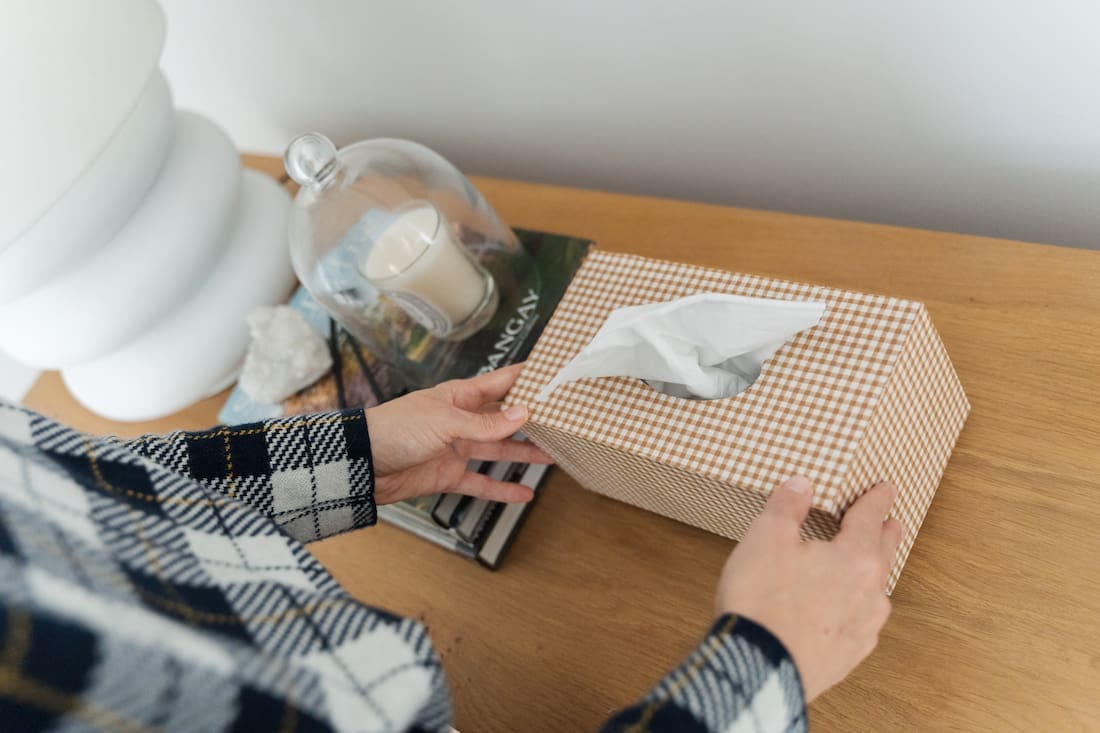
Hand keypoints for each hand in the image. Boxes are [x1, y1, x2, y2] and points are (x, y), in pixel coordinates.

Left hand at [365, 363, 550, 505]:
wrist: (361, 464)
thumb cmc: (395, 429)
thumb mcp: (445, 422)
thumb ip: (486, 423)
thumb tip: (523, 414)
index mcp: (460, 396)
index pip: (502, 383)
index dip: (528, 378)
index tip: (555, 374)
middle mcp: (462, 420)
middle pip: (506, 418)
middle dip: (534, 420)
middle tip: (565, 421)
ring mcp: (456, 448)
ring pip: (499, 449)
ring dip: (525, 453)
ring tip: (554, 456)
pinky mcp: (448, 475)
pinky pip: (481, 482)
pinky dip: (502, 488)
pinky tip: (523, 494)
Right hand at [715, 476, 903, 701]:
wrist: (759, 668)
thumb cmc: (762, 601)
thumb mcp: (766, 537)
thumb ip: (787, 506)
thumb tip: (801, 485)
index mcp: (855, 558)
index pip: (870, 519)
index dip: (876, 500)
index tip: (886, 490)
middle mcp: (870, 593)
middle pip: (883, 555)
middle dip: (885, 535)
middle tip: (891, 523)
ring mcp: (862, 629)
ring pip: (874, 591)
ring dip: (871, 574)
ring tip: (862, 567)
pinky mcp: (847, 656)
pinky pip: (860, 623)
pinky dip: (854, 608)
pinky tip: (841, 611)